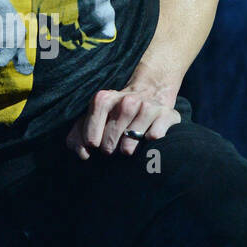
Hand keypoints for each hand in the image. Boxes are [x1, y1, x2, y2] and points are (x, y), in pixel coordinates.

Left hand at [65, 86, 181, 159]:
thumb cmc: (116, 115)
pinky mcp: (167, 114)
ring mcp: (148, 107)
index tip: (93, 145)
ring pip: (134, 133)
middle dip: (109, 145)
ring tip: (125, 150)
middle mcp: (128, 100)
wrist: (150, 93)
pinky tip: (148, 139)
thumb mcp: (95, 119)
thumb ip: (78, 136)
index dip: (91, 136)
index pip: (93, 122)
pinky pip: (156, 133)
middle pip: (113, 131)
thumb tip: (83, 154)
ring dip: (128, 146)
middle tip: (109, 151)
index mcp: (105, 99)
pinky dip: (152, 139)